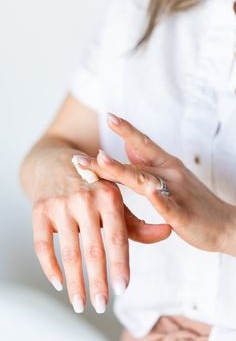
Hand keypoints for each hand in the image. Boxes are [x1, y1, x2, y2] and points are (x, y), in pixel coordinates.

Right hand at [32, 148, 170, 313]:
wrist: (56, 164)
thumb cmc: (92, 186)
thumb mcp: (115, 199)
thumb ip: (138, 221)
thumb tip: (166, 233)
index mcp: (108, 195)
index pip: (118, 237)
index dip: (120, 265)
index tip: (123, 289)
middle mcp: (85, 199)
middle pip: (94, 249)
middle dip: (98, 281)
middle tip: (101, 305)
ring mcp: (60, 204)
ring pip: (69, 252)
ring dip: (75, 282)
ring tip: (80, 303)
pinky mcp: (39, 210)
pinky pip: (42, 245)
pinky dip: (49, 267)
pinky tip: (58, 283)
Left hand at [77, 114, 235, 256]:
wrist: (226, 224)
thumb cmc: (194, 201)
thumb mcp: (171, 175)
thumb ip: (149, 161)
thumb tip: (128, 146)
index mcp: (167, 164)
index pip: (143, 143)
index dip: (126, 130)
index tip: (109, 116)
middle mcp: (170, 173)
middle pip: (134, 163)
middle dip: (105, 159)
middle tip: (78, 156)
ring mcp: (177, 192)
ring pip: (145, 180)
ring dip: (122, 170)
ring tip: (101, 161)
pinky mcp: (182, 214)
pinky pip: (167, 205)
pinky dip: (157, 198)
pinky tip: (147, 192)